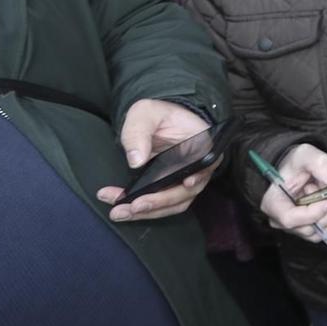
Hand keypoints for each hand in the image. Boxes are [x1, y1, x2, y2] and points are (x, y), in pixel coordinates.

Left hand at [96, 99, 216, 220]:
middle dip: (158, 202)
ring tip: (119, 212)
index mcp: (201, 145)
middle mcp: (199, 167)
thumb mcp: (145, 113)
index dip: (199, 175)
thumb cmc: (157, 115)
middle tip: (131, 206)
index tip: (187, 183)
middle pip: (187, 191)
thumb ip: (138, 132)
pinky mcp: (172, 188)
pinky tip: (122, 208)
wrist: (157, 122)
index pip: (206, 163)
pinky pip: (163, 205)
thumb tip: (136, 161)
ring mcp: (187, 180)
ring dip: (148, 212)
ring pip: (174, 204)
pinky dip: (144, 210)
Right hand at [258, 144, 326, 241]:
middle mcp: (283, 220)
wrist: (301, 169)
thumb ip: (318, 163)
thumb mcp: (305, 155)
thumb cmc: (297, 163)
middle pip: (308, 228)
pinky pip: (326, 234)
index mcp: (274, 204)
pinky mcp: (311, 228)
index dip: (312, 214)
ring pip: (319, 234)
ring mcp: (298, 226)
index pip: (290, 218)